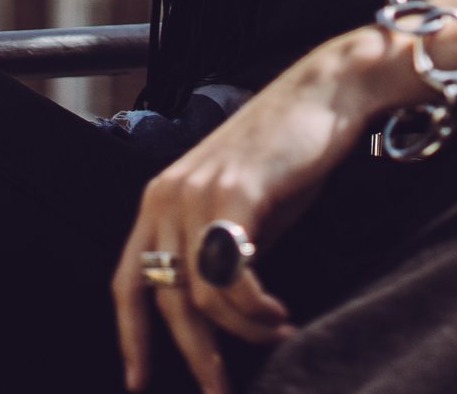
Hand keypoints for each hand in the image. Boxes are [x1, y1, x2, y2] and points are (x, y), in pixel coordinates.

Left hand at [112, 28, 418, 391]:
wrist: (328, 93)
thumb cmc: (292, 151)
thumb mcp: (245, 207)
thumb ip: (221, 249)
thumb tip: (220, 310)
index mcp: (161, 199)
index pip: (127, 280)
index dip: (130, 337)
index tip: (138, 381)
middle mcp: (167, 196)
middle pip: (165, 300)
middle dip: (195, 355)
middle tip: (219, 391)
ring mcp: (196, 193)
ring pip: (201, 296)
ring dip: (242, 332)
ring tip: (276, 336)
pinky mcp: (233, 194)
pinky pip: (233, 278)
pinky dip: (257, 309)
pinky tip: (280, 316)